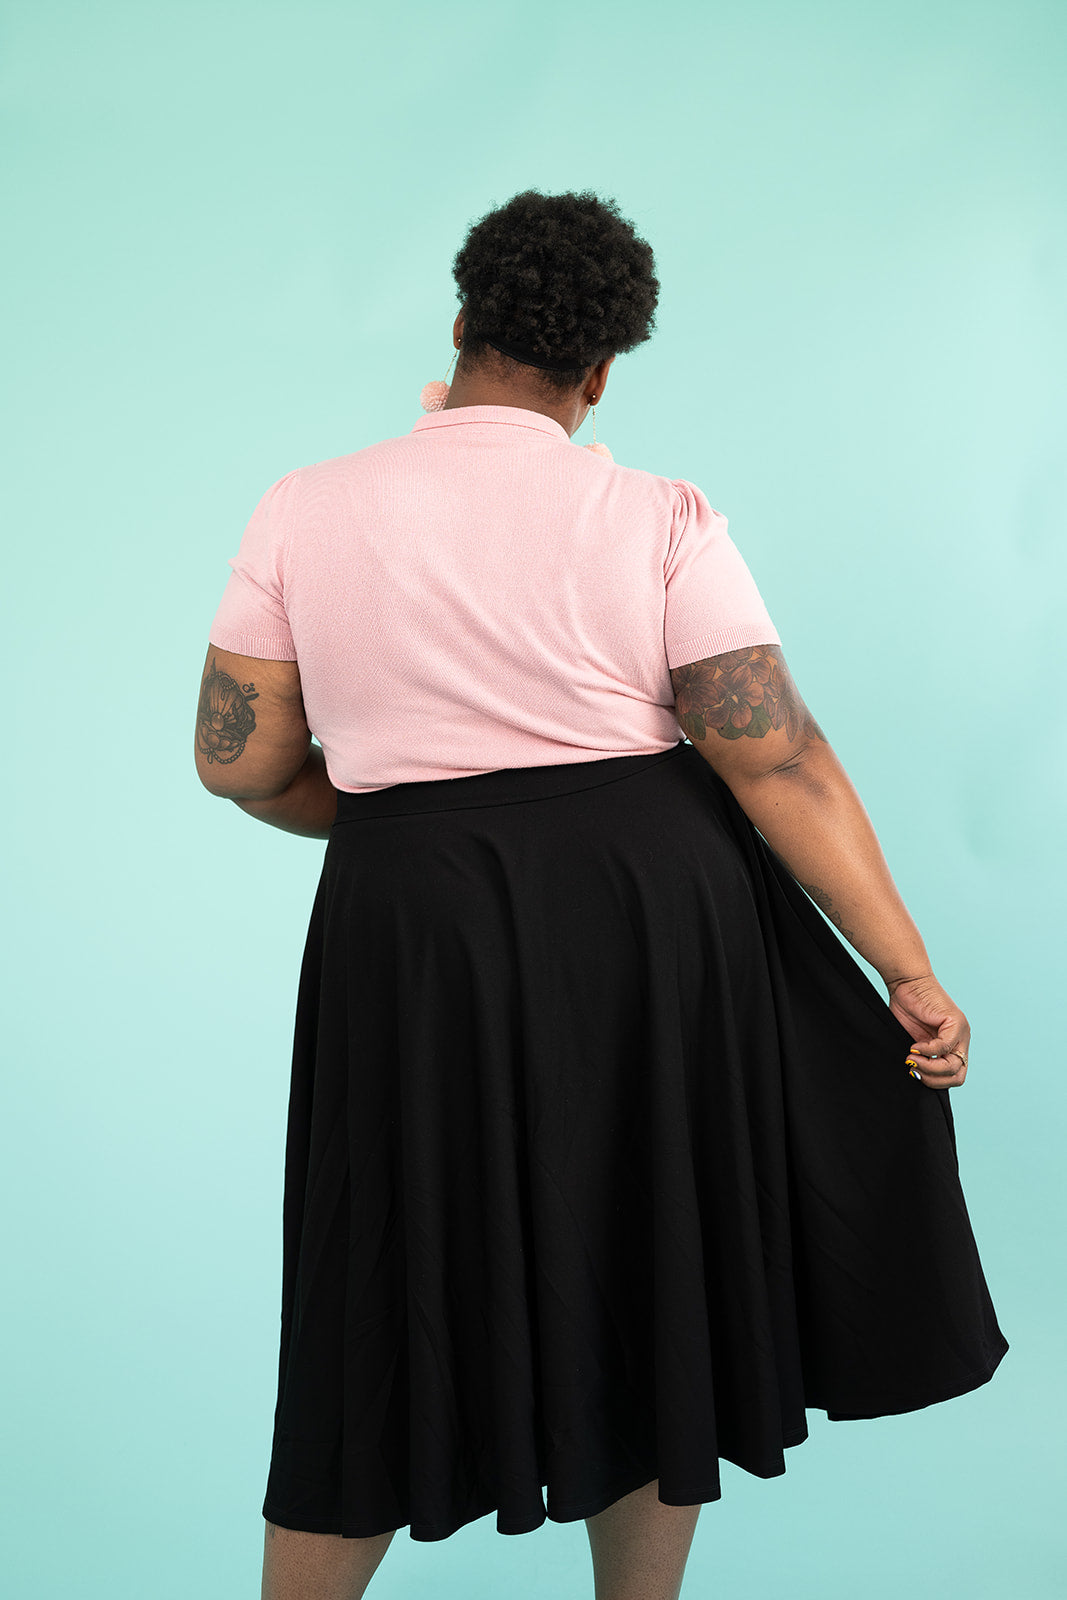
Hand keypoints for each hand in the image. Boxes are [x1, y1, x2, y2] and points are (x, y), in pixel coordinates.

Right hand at [886, 972, 969, 1087]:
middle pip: (958, 1077)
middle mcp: (961, 1042)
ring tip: (912, 1059)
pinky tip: (914, 1046)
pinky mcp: (956, 1022)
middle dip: (933, 1079)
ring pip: (954, 1066)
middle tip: (914, 1069)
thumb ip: (921, 1059)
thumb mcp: (914, 1042)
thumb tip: (917, 1078)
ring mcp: (961, 1033)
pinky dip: (928, 1051)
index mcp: (953, 1048)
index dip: (933, 1081)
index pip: (953, 1077)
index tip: (913, 1072)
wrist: (906, 983)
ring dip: (930, 1067)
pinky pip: (945, 1047)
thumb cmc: (906, 1009)